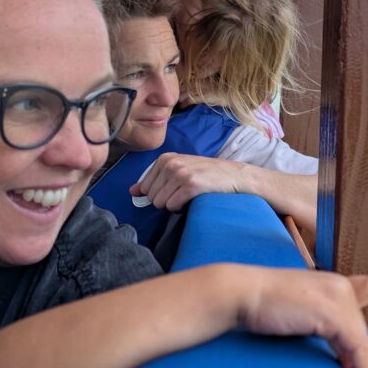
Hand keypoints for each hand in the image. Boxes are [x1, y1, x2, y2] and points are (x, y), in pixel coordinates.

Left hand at [130, 153, 246, 210]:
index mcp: (165, 159)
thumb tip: (132, 191)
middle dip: (166, 201)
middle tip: (184, 193)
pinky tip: (193, 199)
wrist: (235, 176)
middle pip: (152, 197)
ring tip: (189, 195)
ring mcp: (180, 173)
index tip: (175, 190)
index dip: (159, 194)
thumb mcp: (178, 171)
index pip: (145, 188)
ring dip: (174, 205)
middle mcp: (171, 163)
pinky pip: (172, 206)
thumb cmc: (207, 175)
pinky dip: (181, 208)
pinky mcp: (190, 185)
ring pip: (160, 203)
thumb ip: (154, 180)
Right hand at [235, 268, 367, 367]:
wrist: (238, 295)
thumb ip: (319, 331)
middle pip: (361, 336)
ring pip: (362, 346)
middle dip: (360, 365)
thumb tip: (341, 365)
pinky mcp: (332, 313)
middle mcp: (339, 287)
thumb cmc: (258, 309)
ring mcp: (337, 298)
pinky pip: (357, 351)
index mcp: (331, 286)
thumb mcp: (296, 319)